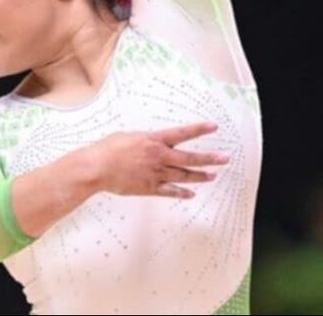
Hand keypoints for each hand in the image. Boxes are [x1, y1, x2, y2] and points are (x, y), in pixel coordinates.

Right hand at [89, 122, 229, 198]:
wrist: (97, 167)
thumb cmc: (109, 149)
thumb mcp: (130, 136)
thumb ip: (146, 140)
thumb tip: (154, 142)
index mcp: (154, 140)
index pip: (182, 133)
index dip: (199, 129)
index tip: (214, 127)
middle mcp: (159, 156)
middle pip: (190, 158)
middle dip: (209, 158)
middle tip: (224, 158)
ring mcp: (155, 174)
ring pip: (184, 175)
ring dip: (200, 176)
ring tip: (213, 176)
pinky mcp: (149, 188)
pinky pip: (170, 192)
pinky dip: (182, 193)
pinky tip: (191, 194)